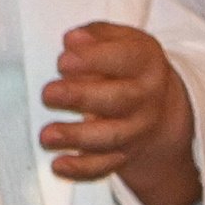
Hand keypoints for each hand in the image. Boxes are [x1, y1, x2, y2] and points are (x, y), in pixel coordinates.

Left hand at [39, 19, 199, 203]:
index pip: (124, 59)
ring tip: (47, 135)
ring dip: (77, 137)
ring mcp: (137, 129)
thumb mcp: (119, 38)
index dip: (93, 60)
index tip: (63, 61)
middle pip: (119, 101)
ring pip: (111, 137)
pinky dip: (82, 169)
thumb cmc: (125, 62)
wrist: (158, 102)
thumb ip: (96, 35)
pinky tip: (59, 165)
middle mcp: (146, 98)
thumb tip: (74, 40)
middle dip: (81, 98)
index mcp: (145, 61)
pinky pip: (106, 165)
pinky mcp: (125, 153)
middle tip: (48, 94)